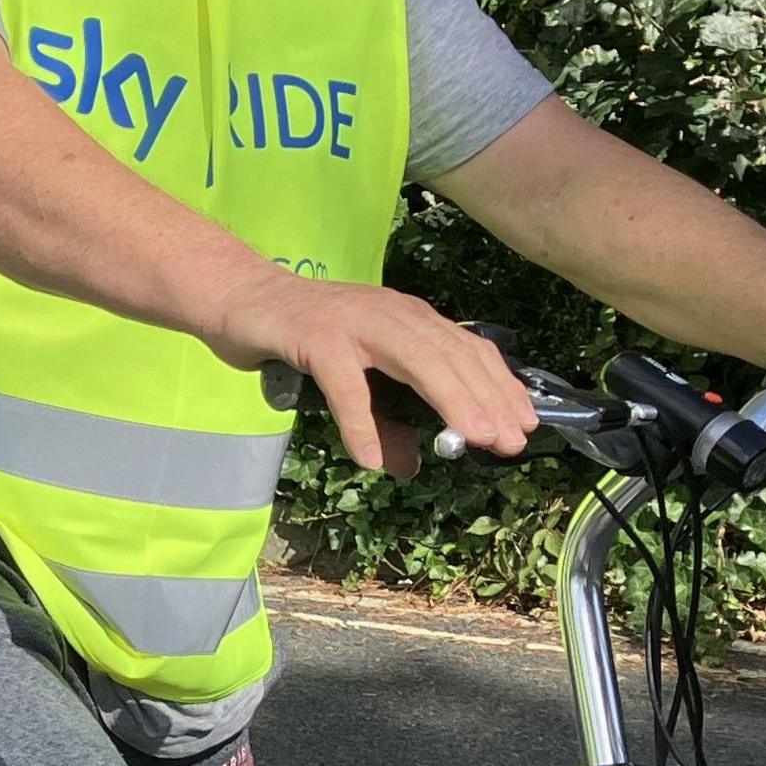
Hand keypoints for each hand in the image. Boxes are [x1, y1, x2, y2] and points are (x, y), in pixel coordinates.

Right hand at [205, 274, 536, 475]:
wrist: (239, 297)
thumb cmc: (301, 335)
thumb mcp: (354, 379)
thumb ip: (383, 420)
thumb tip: (407, 468)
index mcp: (408, 317)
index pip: (468, 348)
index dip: (500, 385)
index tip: (526, 423)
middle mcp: (391, 313)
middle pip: (451, 356)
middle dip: (486, 399)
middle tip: (509, 441)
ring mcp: (355, 323)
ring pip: (416, 360)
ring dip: (449, 400)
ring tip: (471, 440)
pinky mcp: (316, 338)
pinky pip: (346, 387)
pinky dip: (361, 424)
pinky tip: (372, 459)